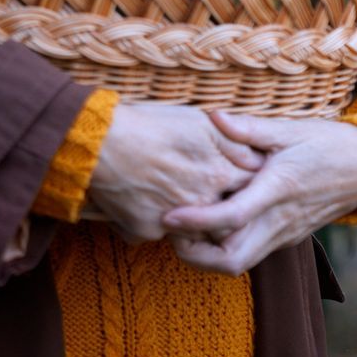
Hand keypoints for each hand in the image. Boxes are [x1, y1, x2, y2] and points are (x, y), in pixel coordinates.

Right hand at [83, 103, 264, 242]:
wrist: (100, 142)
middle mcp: (200, 204)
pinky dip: (157, 222)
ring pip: (194, 230)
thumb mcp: (200, 122)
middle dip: (224, 207)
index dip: (248, 182)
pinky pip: (159, 233)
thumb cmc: (150, 124)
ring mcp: (172, 222)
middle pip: (225, 216)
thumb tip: (256, 157)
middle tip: (212, 191)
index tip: (242, 177)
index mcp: (216, 175)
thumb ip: (234, 142)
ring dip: (194, 219)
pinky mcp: (145, 231)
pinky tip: (148, 201)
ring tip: (179, 195)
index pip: (249, 188)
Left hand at [161, 110, 356, 275]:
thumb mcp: (290, 129)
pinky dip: (227, 248)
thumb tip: (212, 115)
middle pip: (232, 260)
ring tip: (186, 229)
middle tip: (171, 231)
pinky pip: (253, 252)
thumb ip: (249, 127)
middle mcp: (281, 219)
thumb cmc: (329, 142)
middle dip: (195, 255)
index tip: (168, 216)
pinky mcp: (289, 236)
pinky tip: (212, 226)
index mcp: (279, 188)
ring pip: (241, 263)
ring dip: (208, 255)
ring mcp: (286, 232)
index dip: (196, 221)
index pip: (232, 217)